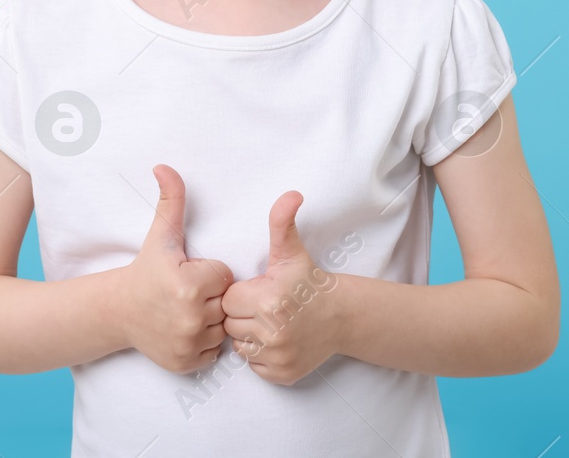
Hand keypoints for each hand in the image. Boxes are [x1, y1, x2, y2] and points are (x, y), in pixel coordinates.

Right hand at [122, 164, 234, 373]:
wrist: (118, 311)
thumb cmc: (145, 271)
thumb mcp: (160, 235)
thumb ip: (171, 200)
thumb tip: (164, 166)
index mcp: (189, 285)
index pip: (224, 275)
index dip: (209, 271)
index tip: (188, 273)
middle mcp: (190, 318)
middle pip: (226, 302)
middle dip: (211, 296)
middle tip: (186, 293)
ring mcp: (188, 344)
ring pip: (221, 328)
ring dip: (209, 319)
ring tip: (185, 310)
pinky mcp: (186, 364)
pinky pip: (212, 351)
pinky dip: (202, 342)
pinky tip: (183, 329)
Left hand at [222, 191, 343, 385]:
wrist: (340, 316)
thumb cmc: (309, 282)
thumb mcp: (292, 252)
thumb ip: (282, 222)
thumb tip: (291, 194)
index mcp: (267, 300)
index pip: (228, 301)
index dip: (240, 294)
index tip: (258, 290)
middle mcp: (272, 331)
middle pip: (230, 325)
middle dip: (243, 315)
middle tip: (263, 307)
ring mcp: (278, 355)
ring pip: (240, 347)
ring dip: (250, 336)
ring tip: (268, 322)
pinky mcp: (282, 374)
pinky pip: (254, 366)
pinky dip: (262, 356)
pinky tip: (276, 340)